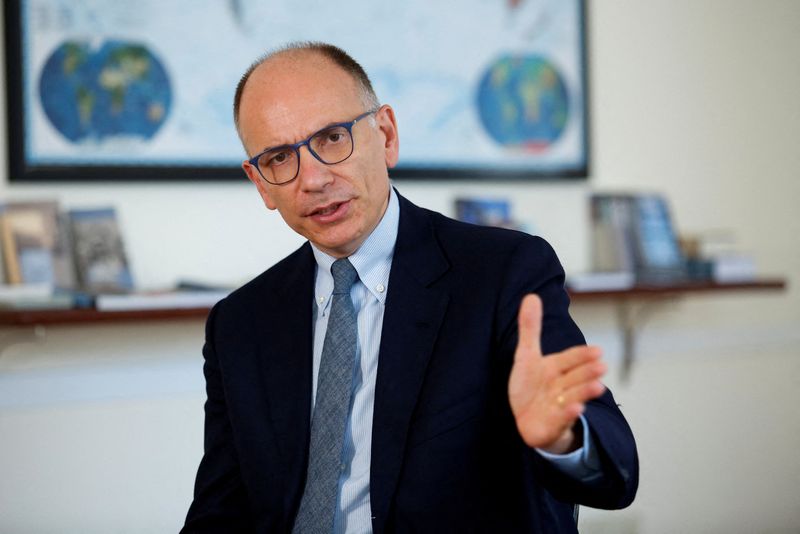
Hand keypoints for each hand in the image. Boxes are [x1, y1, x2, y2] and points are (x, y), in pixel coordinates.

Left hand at [508, 294, 606, 453]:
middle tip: (602, 365)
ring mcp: (559, 406)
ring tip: (598, 387)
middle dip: (588, 372)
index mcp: (556, 368)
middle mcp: (561, 386)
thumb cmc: (531, 386)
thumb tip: (532, 296)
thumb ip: (531, 328)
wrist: (528, 420)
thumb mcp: (526, 355)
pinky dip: (568, 413)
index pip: (571, 359)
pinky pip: (561, 419)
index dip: (581, 355)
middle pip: (576, 377)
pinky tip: (575, 408)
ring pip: (574, 396)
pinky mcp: (553, 425)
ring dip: (585, 392)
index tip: (597, 350)